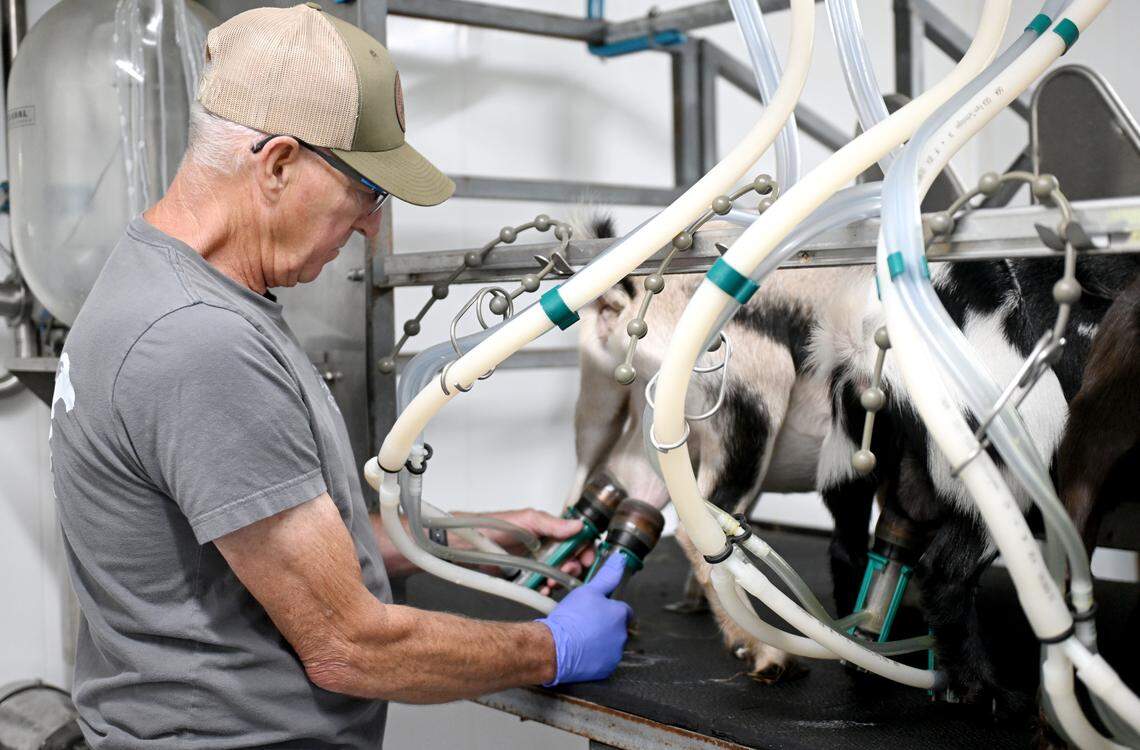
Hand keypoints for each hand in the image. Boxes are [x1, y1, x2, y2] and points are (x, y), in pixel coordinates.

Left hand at [479, 509, 596, 588]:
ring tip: (550, 582)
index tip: (586, 558)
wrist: (470, 544)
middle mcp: (548, 548)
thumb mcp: (527, 520)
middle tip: (566, 570)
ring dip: (560, 581)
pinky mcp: (529, 578)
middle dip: (574, 568)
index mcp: (551, 531)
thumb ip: (552, 524)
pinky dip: (546, 590)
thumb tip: (577, 525)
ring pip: (560, 576)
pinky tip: (542, 589)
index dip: (586, 550)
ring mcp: (539, 564)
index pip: (578, 540)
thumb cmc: (496, 526)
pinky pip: (543, 587)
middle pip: (573, 560)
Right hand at [535, 554, 631, 685]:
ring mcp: (614, 655)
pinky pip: (602, 661)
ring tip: (580, 636)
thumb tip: (620, 560)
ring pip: (609, 644)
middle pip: (616, 627)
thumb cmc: (569, 620)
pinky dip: (593, 657)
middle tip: (584, 622)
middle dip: (604, 625)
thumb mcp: (588, 591)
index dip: (609, 608)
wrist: (553, 648)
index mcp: (619, 615)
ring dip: (599, 641)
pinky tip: (580, 650)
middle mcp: (621, 636)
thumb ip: (607, 576)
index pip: (623, 609)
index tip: (597, 609)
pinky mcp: (605, 670)